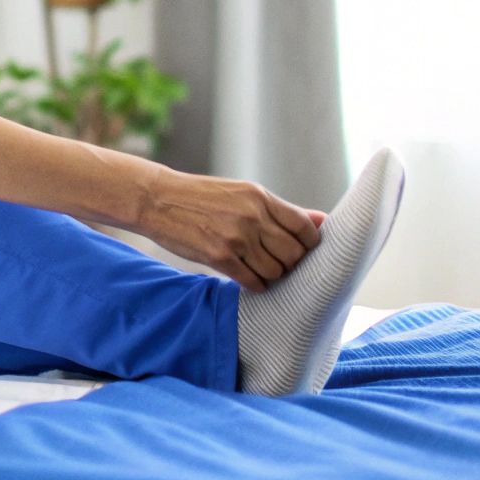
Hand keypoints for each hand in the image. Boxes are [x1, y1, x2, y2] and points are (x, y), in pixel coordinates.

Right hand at [138, 168, 323, 291]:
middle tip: (279, 264)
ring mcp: (236, 238)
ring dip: (272, 276)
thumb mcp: (243, 194)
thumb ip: (280, 210)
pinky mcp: (219, 257)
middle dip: (291, 264)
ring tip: (260, 271)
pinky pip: (252, 281)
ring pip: (275, 271)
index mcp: (260, 197)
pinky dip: (255, 285)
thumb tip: (322, 221)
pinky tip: (248, 278)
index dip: (309, 244)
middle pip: (293, 253)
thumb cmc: (202, 197)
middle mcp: (252, 216)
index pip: (304, 227)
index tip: (301, 250)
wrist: (156, 199)